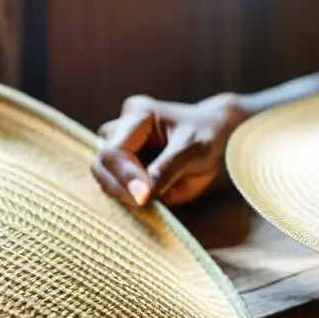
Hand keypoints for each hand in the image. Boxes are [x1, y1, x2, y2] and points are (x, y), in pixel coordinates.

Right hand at [91, 93, 248, 208]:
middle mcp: (122, 127)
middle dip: (120, 187)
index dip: (126, 177)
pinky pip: (113, 184)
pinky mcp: (123, 164)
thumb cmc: (207, 135)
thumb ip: (168, 168)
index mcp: (139, 114)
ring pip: (103, 176)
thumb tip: (142, 195)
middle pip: (101, 164)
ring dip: (121, 192)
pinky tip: (144, 200)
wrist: (217, 134)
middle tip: (144, 202)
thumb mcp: (196, 149)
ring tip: (148, 199)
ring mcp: (119, 145)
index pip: (115, 151)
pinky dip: (125, 196)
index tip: (144, 198)